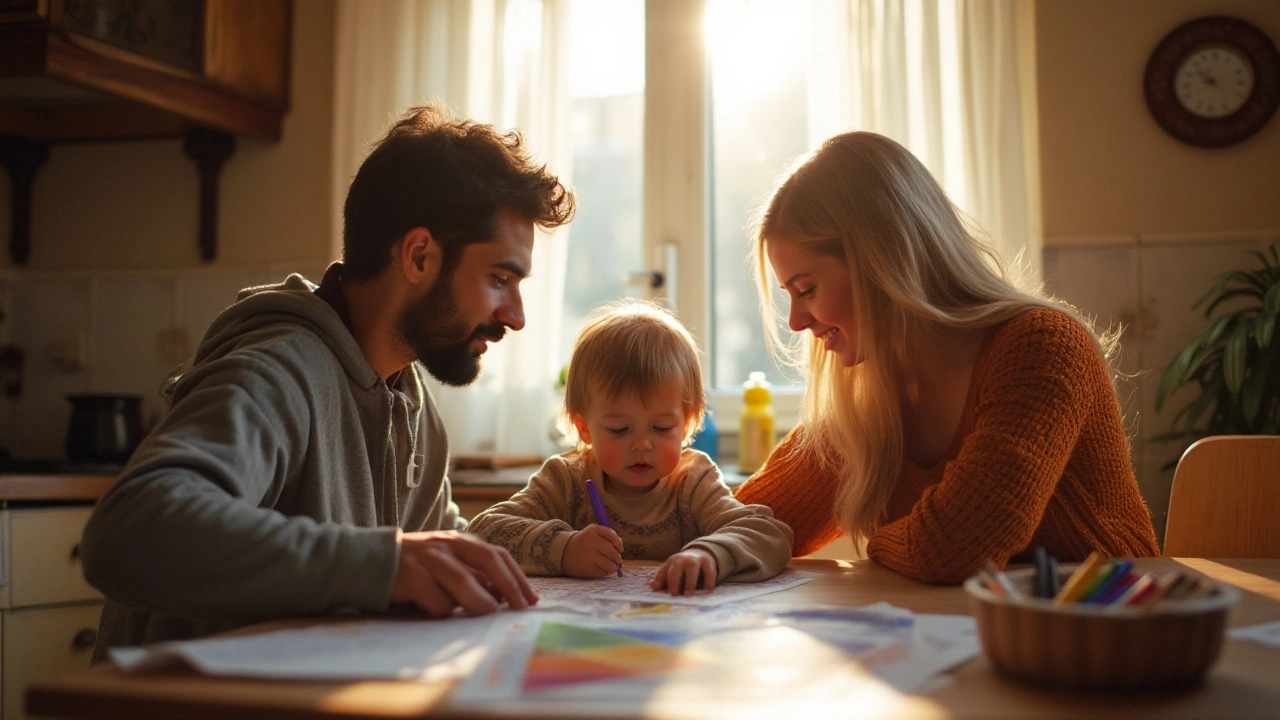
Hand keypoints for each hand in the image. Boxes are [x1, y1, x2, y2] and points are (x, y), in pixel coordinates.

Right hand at [390, 530, 537, 617]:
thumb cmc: (414, 567)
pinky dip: (443, 609)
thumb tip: (502, 595)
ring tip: (489, 611)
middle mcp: (446, 545)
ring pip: (462, 580)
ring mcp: (428, 559)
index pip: (497, 555)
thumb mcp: (446, 564)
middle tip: (521, 606)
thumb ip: (471, 575)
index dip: (517, 576)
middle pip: (488, 560)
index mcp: (459, 541)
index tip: (530, 598)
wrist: (369, 560)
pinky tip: (440, 612)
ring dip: (479, 599)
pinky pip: (435, 598)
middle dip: (509, 585)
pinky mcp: (410, 577)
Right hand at [562, 524, 623, 577]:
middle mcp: (591, 542)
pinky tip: (602, 569)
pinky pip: (603, 573)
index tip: (619, 548)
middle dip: (617, 557)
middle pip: (612, 552)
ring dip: (614, 567)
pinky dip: (606, 572)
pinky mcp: (587, 569)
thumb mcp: (594, 533)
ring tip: (611, 565)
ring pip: (610, 565)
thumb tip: (621, 549)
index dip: (619, 544)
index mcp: (593, 530)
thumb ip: (609, 537)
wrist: (564, 552)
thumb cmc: (585, 542)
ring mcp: (588, 557)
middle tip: (616, 559)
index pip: (612, 536)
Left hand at [651, 549, 717, 595]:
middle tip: (675, 595)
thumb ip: (662, 580)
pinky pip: (709, 571)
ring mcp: (696, 559)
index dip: (663, 582)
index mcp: (672, 562)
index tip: (666, 594)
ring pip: (692, 568)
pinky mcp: (708, 562)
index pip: (665, 571)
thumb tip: (652, 586)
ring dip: (690, 582)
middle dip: (675, 581)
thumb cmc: (682, 569)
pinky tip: (707, 591)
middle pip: (677, 568)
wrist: (699, 554)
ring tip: (689, 595)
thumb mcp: (671, 572)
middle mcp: (683, 559)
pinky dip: (708, 581)